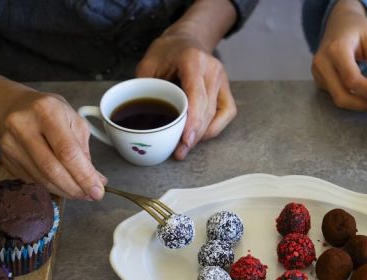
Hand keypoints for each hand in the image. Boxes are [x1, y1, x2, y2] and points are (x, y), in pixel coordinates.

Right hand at [0, 66, 106, 199]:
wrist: (14, 106)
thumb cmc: (50, 112)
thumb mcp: (74, 121)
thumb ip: (84, 151)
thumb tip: (96, 181)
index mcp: (46, 111)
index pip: (67, 151)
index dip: (84, 175)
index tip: (97, 191)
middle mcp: (22, 125)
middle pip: (51, 169)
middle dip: (75, 188)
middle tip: (90, 195)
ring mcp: (10, 143)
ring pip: (41, 179)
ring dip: (65, 190)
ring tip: (80, 191)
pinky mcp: (5, 158)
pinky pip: (32, 180)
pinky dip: (51, 186)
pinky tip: (61, 182)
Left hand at [136, 31, 235, 159]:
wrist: (186, 40)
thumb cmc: (166, 52)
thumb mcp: (147, 64)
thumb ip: (145, 88)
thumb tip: (139, 120)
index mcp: (192, 60)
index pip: (196, 95)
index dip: (192, 121)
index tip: (185, 140)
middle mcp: (212, 70)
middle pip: (207, 110)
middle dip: (194, 135)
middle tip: (179, 152)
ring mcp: (222, 79)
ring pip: (218, 115)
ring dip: (202, 135)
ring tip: (186, 148)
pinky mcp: (226, 89)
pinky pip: (227, 113)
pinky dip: (215, 127)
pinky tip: (200, 135)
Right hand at [312, 0, 366, 110]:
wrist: (338, 24)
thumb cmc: (357, 30)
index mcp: (336, 49)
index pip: (352, 80)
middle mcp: (322, 62)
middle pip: (341, 95)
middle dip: (360, 104)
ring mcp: (317, 72)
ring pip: (337, 98)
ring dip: (355, 102)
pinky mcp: (318, 79)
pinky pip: (334, 94)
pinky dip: (348, 96)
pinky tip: (359, 90)